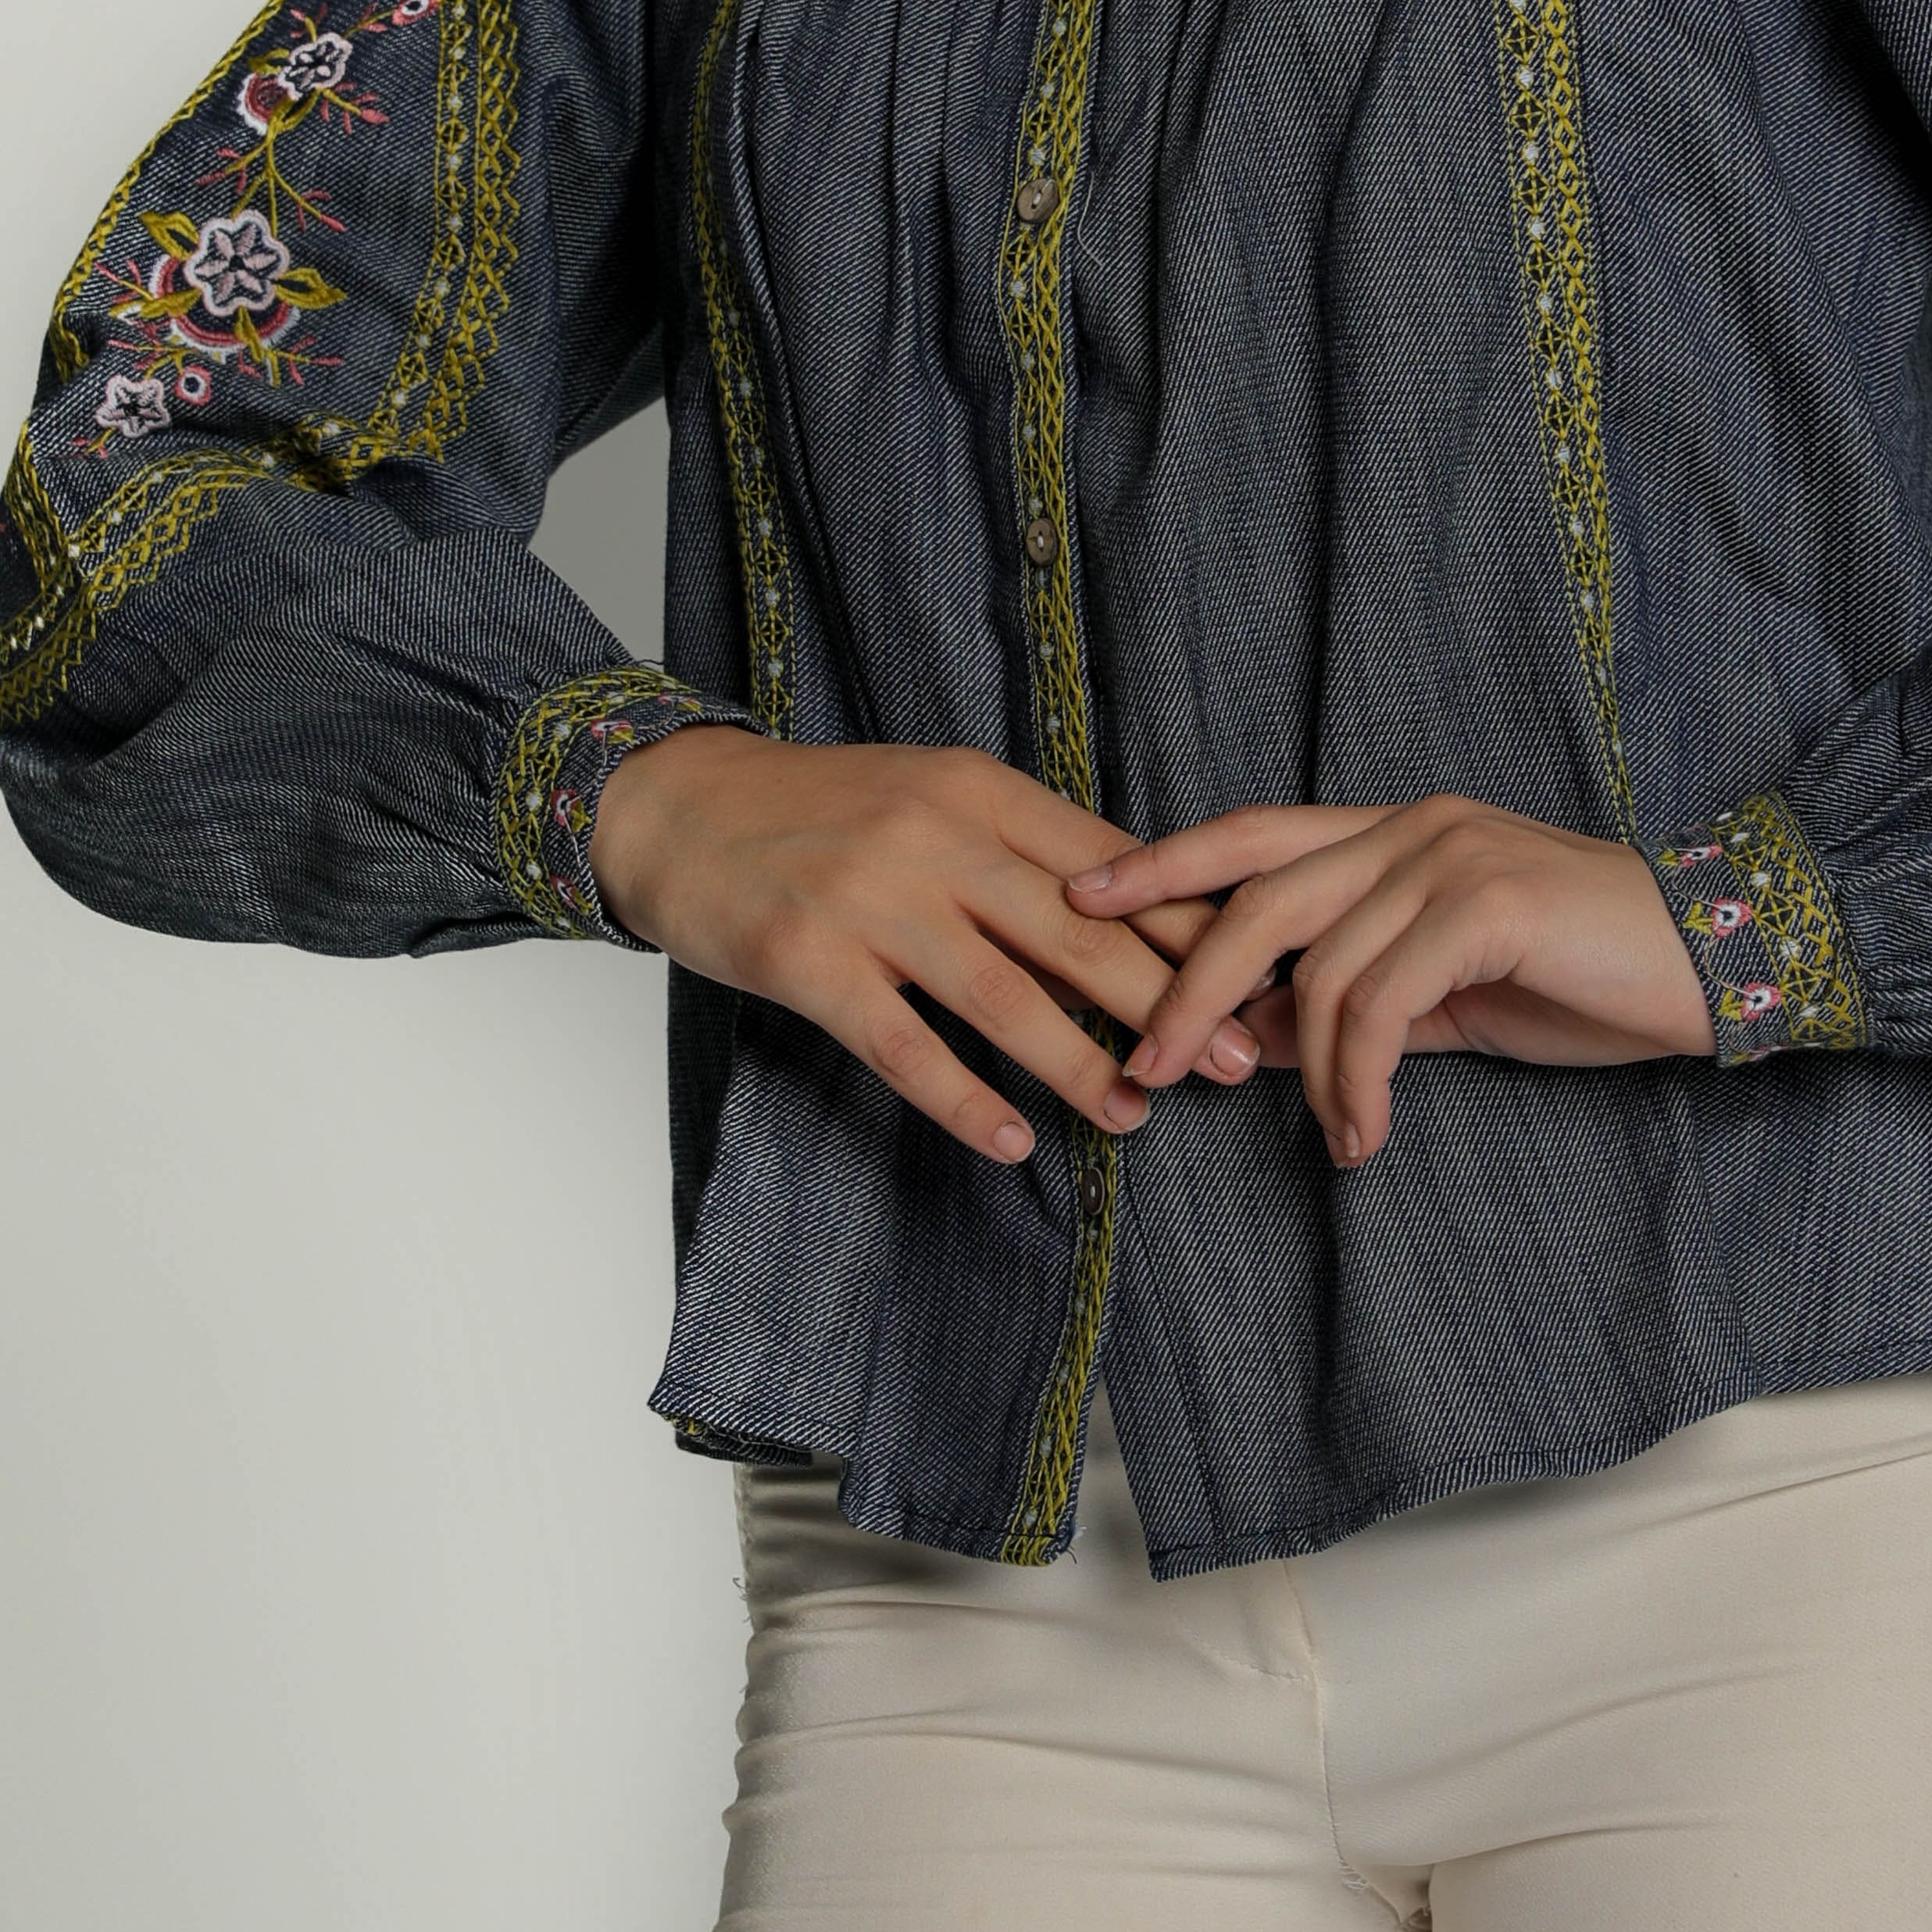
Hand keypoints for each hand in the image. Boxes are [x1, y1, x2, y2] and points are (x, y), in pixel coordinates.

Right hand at [590, 730, 1259, 1162]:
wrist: (676, 806)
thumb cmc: (819, 813)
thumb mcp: (931, 797)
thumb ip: (1020, 847)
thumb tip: (1133, 916)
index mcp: (978, 791)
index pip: (1110, 867)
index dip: (1189, 929)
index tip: (1256, 978)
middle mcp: (935, 838)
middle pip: (1078, 931)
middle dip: (1168, 1002)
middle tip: (1235, 1061)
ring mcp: (871, 900)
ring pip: (1003, 995)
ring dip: (1079, 1063)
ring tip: (1136, 1115)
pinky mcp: (811, 961)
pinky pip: (905, 1046)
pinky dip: (966, 1098)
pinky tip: (1014, 1140)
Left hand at [1067, 796, 1712, 1167]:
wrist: (1717, 964)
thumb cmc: (1589, 977)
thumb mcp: (1452, 996)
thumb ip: (1357, 1005)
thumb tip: (1251, 1036)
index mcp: (1398, 831)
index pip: (1255, 837)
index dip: (1164, 865)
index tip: (1081, 904)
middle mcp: (1414, 826)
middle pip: (1257, 894)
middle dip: (1185, 985)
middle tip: (1141, 1066)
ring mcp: (1451, 856)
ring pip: (1318, 967)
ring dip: (1302, 1071)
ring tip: (1329, 1137)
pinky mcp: (1487, 905)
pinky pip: (1380, 1002)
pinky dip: (1357, 1080)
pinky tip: (1366, 1135)